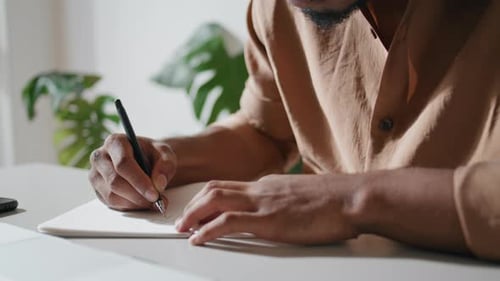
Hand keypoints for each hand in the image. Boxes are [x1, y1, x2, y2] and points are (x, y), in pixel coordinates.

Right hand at [89, 134, 176, 210]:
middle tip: (157, 201)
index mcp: (115, 142)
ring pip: (112, 196)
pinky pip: (111, 204)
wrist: (145, 161)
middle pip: (115, 181)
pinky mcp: (97, 190)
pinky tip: (141, 202)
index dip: (139, 181)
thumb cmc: (153, 155)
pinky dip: (129, 206)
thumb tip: (159, 184)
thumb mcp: (165, 153)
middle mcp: (100, 157)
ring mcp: (95, 175)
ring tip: (152, 202)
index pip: (123, 164)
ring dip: (135, 203)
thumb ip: (166, 165)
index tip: (154, 194)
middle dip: (138, 195)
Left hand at [175, 174, 363, 244]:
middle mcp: (261, 188)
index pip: (230, 186)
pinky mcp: (269, 220)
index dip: (208, 198)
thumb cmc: (336, 200)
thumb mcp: (305, 196)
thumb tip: (283, 209)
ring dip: (193, 214)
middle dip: (193, 204)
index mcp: (269, 184)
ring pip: (215, 200)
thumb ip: (288, 200)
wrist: (352, 198)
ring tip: (182, 228)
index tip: (198, 209)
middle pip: (215, 189)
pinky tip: (198, 239)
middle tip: (181, 220)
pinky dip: (207, 230)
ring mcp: (263, 202)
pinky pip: (227, 222)